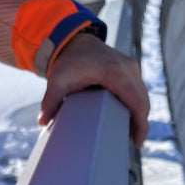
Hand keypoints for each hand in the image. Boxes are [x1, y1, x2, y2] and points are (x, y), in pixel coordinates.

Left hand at [38, 33, 149, 148]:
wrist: (75, 41)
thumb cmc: (68, 62)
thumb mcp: (57, 80)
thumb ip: (50, 101)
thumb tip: (42, 122)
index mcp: (114, 72)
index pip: (136, 102)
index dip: (140, 124)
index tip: (137, 142)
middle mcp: (127, 68)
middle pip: (142, 102)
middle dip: (140, 124)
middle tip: (133, 143)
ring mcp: (131, 67)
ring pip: (142, 97)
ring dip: (139, 116)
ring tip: (131, 135)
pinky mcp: (131, 69)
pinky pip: (138, 91)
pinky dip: (137, 106)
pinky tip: (130, 119)